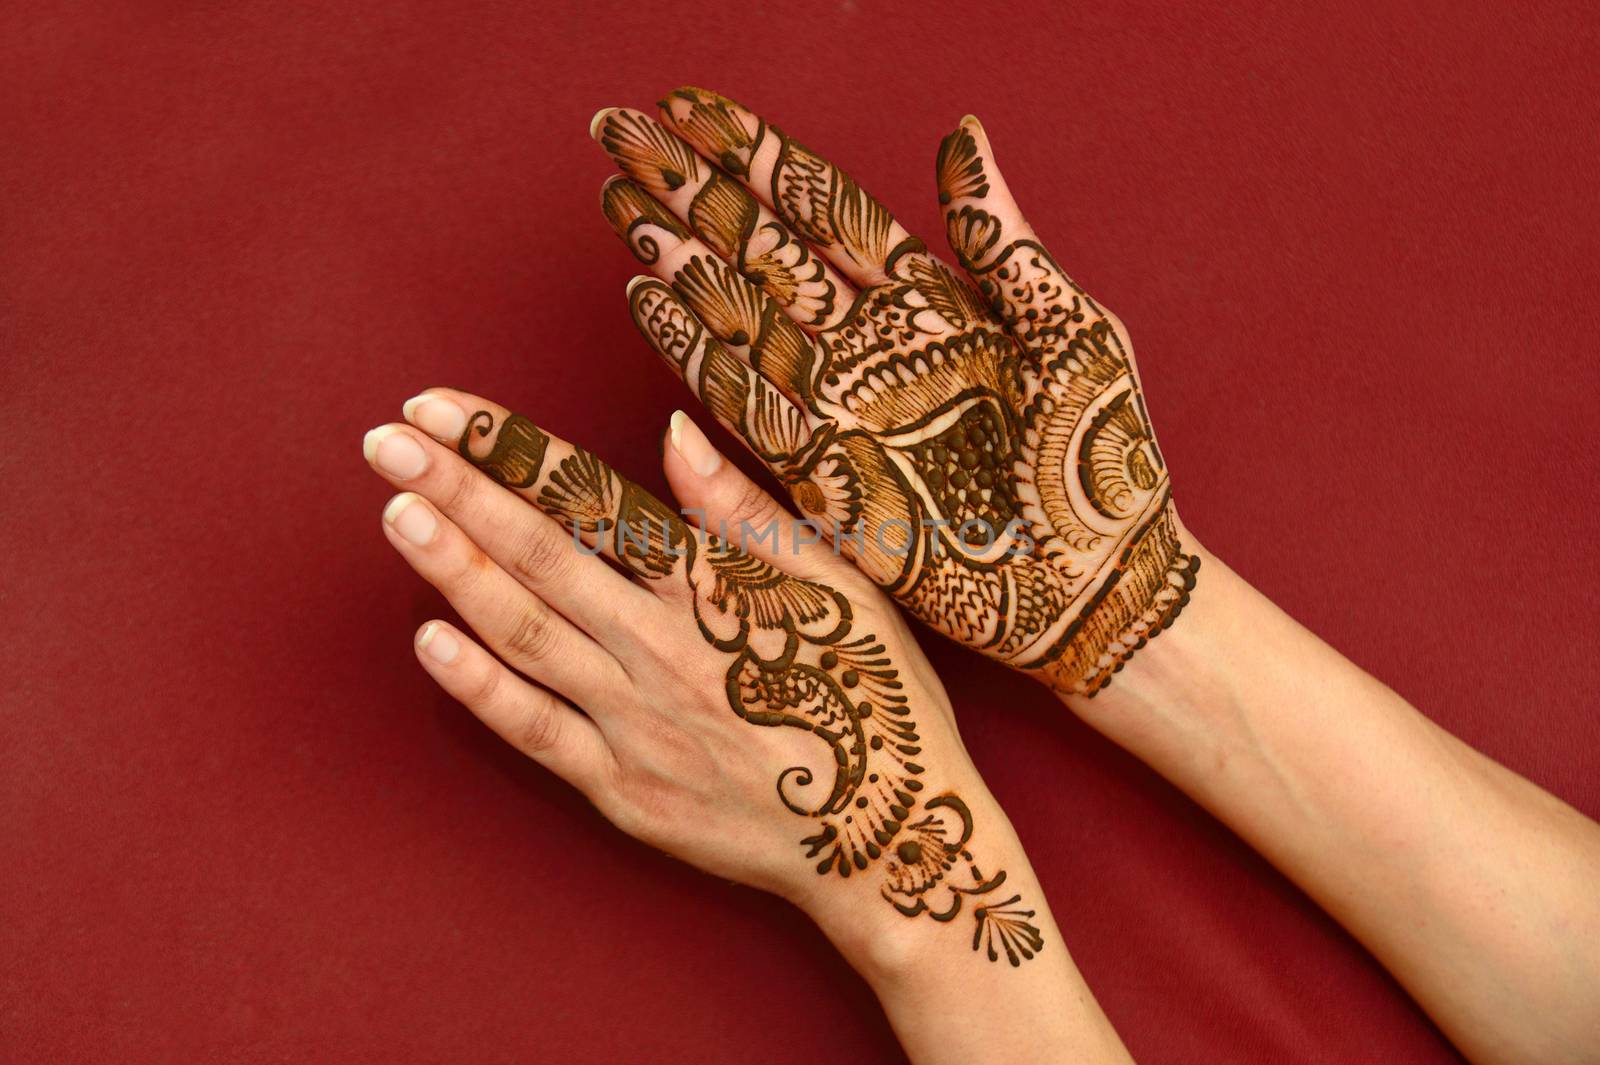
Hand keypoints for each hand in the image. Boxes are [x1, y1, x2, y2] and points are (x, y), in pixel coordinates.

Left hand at [361, 389, 1050, 968]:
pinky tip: (431, 640)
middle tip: (383, 443)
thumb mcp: (841, 586)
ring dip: (455, 570)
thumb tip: (673, 431)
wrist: (885, 836)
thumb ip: (747, 512)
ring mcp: (636, 721)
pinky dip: (481, 686)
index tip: (440, 410)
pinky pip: (537, 730)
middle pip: (542, 554)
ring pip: (527, 632)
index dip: (510, 450)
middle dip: (458, 491)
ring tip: (395, 512)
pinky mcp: (622, 789)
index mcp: (714, 586)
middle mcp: (662, 645)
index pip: (591, 498)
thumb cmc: (872, 701)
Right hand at [593, 89, 1197, 695]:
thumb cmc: (1102, 456)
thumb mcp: (1066, 325)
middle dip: (693, 191)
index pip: (824, 206)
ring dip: (680, 259)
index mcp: (930, 299)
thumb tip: (964, 134)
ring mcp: (842, 405)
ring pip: (742, 314)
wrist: (1098, 580)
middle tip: (623, 134)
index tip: (693, 110)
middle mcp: (871, 344)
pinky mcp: (823, 473)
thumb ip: (999, 235)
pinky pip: (742, 401)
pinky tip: (649, 299)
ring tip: (622, 204)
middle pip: (765, 248)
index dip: (758, 157)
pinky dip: (693, 352)